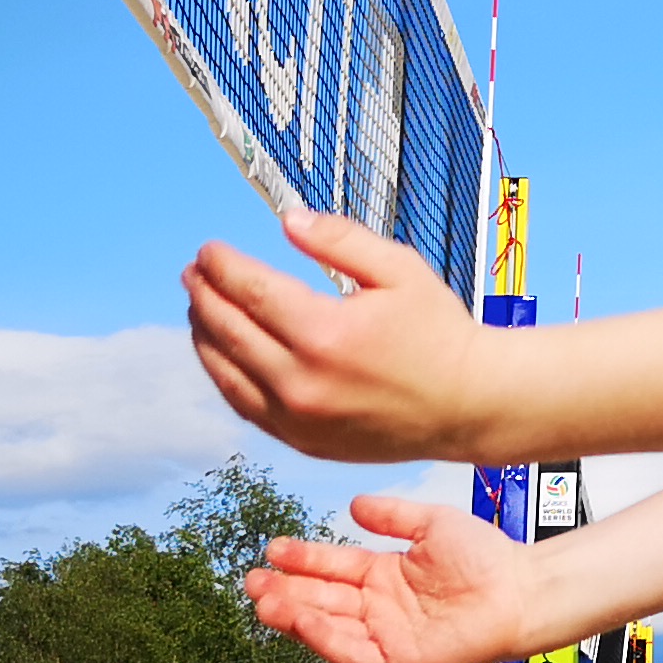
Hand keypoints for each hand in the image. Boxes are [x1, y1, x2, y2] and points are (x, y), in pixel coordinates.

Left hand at [185, 203, 502, 461]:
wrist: (469, 404)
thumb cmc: (439, 333)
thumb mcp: (400, 270)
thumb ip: (340, 240)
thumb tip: (287, 220)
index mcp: (325, 333)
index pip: (250, 291)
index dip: (221, 266)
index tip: (208, 250)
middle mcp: (303, 381)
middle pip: (228, 331)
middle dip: (203, 296)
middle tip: (193, 273)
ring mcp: (300, 419)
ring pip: (226, 374)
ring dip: (205, 337)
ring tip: (199, 309)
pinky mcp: (304, 442)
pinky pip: (246, 407)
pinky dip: (225, 377)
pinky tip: (223, 354)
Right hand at [246, 492, 532, 662]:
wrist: (519, 589)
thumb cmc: (486, 558)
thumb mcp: (432, 524)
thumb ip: (393, 515)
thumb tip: (354, 504)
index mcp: (385, 575)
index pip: (332, 567)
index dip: (302, 559)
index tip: (272, 549)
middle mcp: (380, 607)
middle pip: (321, 599)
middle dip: (285, 590)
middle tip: (252, 579)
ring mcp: (386, 636)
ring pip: (329, 627)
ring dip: (294, 615)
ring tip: (263, 599)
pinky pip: (352, 653)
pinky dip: (324, 638)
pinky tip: (301, 621)